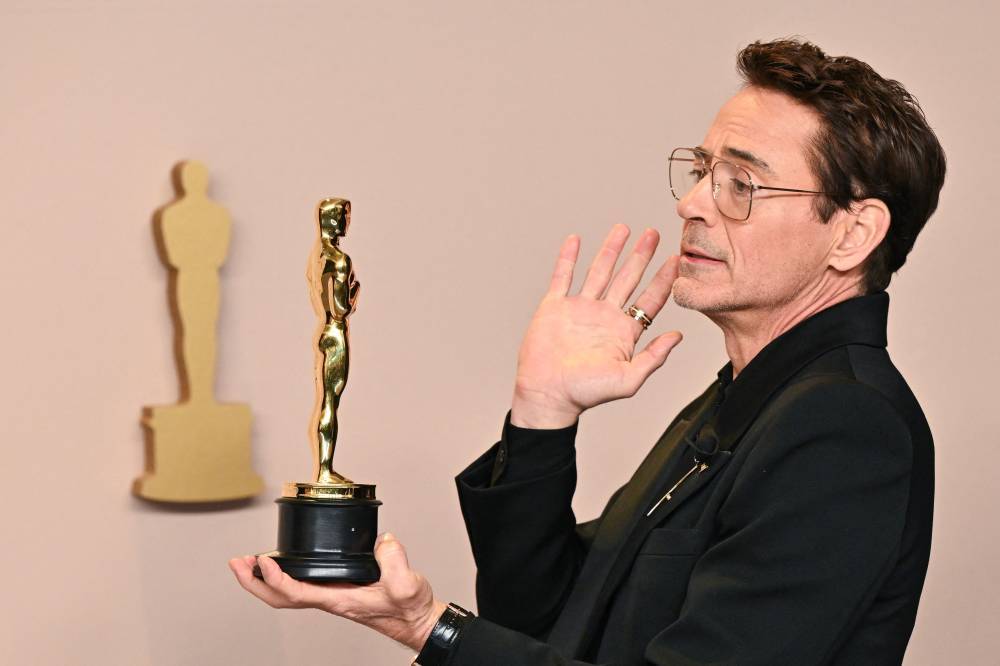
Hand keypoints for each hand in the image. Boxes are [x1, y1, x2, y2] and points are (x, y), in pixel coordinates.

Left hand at [229, 533, 447, 651]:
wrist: (417, 620)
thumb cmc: (409, 609)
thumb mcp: (407, 584)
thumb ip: (395, 562)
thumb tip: (383, 541)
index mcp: (338, 600)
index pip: (296, 593)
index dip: (275, 578)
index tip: (262, 560)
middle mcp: (329, 599)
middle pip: (279, 598)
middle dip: (253, 582)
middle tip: (237, 562)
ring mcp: (330, 595)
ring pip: (285, 592)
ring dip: (262, 579)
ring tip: (248, 561)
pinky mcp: (336, 589)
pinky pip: (299, 585)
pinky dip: (281, 574)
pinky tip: (281, 563)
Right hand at [511, 224, 681, 427]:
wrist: (548, 394)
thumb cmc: (586, 393)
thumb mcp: (629, 379)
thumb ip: (654, 357)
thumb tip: (678, 336)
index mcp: (624, 332)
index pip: (649, 299)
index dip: (663, 279)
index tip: (676, 259)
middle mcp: (604, 316)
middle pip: (627, 278)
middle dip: (641, 256)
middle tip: (653, 234)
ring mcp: (579, 309)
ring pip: (598, 271)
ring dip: (610, 250)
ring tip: (622, 229)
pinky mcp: (555, 307)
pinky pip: (562, 277)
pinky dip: (567, 258)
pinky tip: (575, 240)